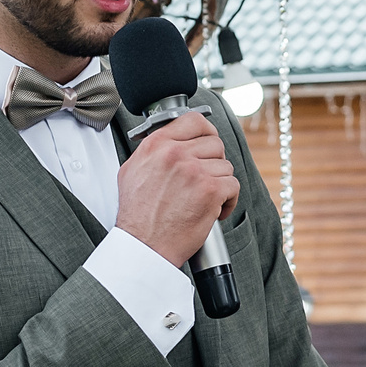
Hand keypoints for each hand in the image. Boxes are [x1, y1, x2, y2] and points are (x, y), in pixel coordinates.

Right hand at [114, 112, 239, 265]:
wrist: (144, 245)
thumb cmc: (137, 215)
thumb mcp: (132, 171)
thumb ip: (152, 150)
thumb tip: (169, 139)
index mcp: (156, 146)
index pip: (193, 120)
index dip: (206, 131)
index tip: (209, 141)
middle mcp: (175, 154)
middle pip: (214, 144)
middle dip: (214, 162)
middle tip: (206, 178)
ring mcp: (194, 171)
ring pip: (226, 166)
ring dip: (220, 183)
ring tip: (205, 198)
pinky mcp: (210, 191)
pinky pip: (233, 185)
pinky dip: (228, 200)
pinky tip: (214, 209)